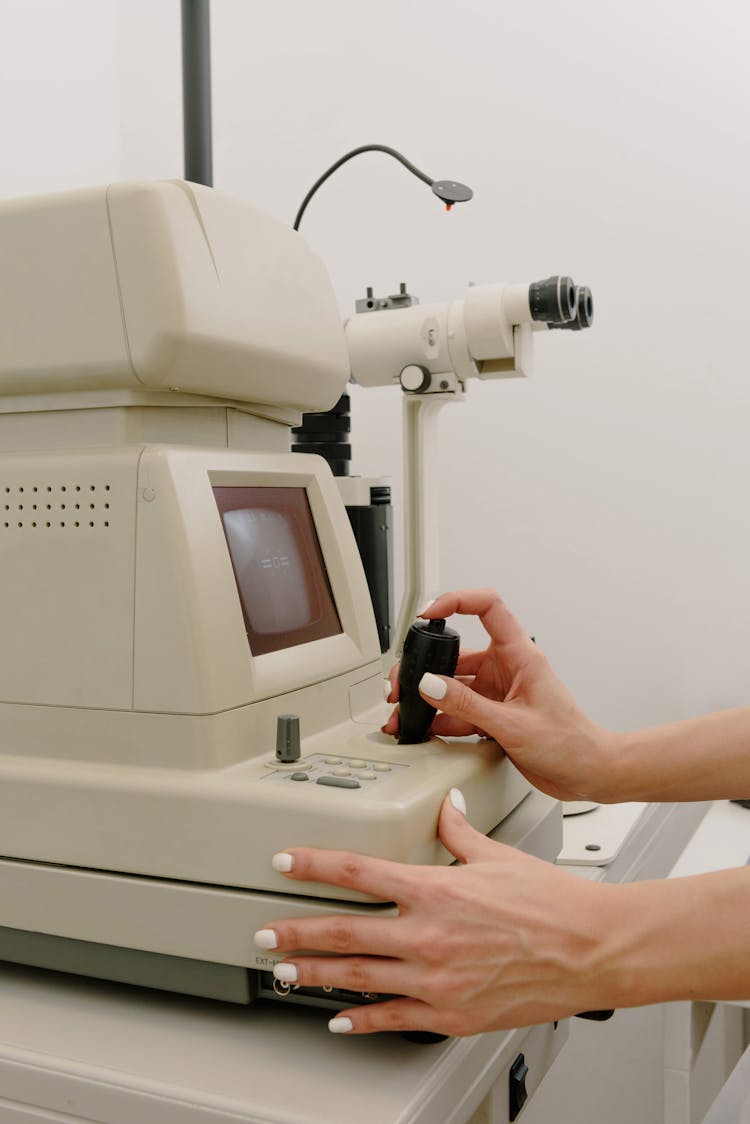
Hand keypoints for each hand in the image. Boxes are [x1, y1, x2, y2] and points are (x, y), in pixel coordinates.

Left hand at [255, 794, 615, 1035]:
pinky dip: (360, 1019)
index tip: (284, 862)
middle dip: (296, 930)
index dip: (313, 865)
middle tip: (263, 930)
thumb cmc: (551, 903)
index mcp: (434, 888)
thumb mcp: (497, 857)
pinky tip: (338, 1018)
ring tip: (284, 970)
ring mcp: (436, 978)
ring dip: (314, 973)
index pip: (357, 871)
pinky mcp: (451, 1013)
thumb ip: (459, 834)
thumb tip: (445, 810)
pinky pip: (393, 1017)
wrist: (590, 949)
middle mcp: (427, 933)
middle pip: (344, 930)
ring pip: (358, 976)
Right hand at [383, 589, 619, 802]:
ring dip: (428, 698)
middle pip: (456, 652)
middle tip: (404, 683)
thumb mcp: (513, 724)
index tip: (427, 614)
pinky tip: (424, 729)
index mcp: (520, 655)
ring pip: (452, 685)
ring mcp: (498, 692)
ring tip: (405, 713)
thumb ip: (467, 705)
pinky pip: (457, 710)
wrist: (587, 774)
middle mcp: (506, 668)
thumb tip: (430, 685)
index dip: (456, 601)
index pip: (487, 607)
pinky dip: (439, 719)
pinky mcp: (493, 715)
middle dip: (425, 666)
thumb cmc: (570, 743)